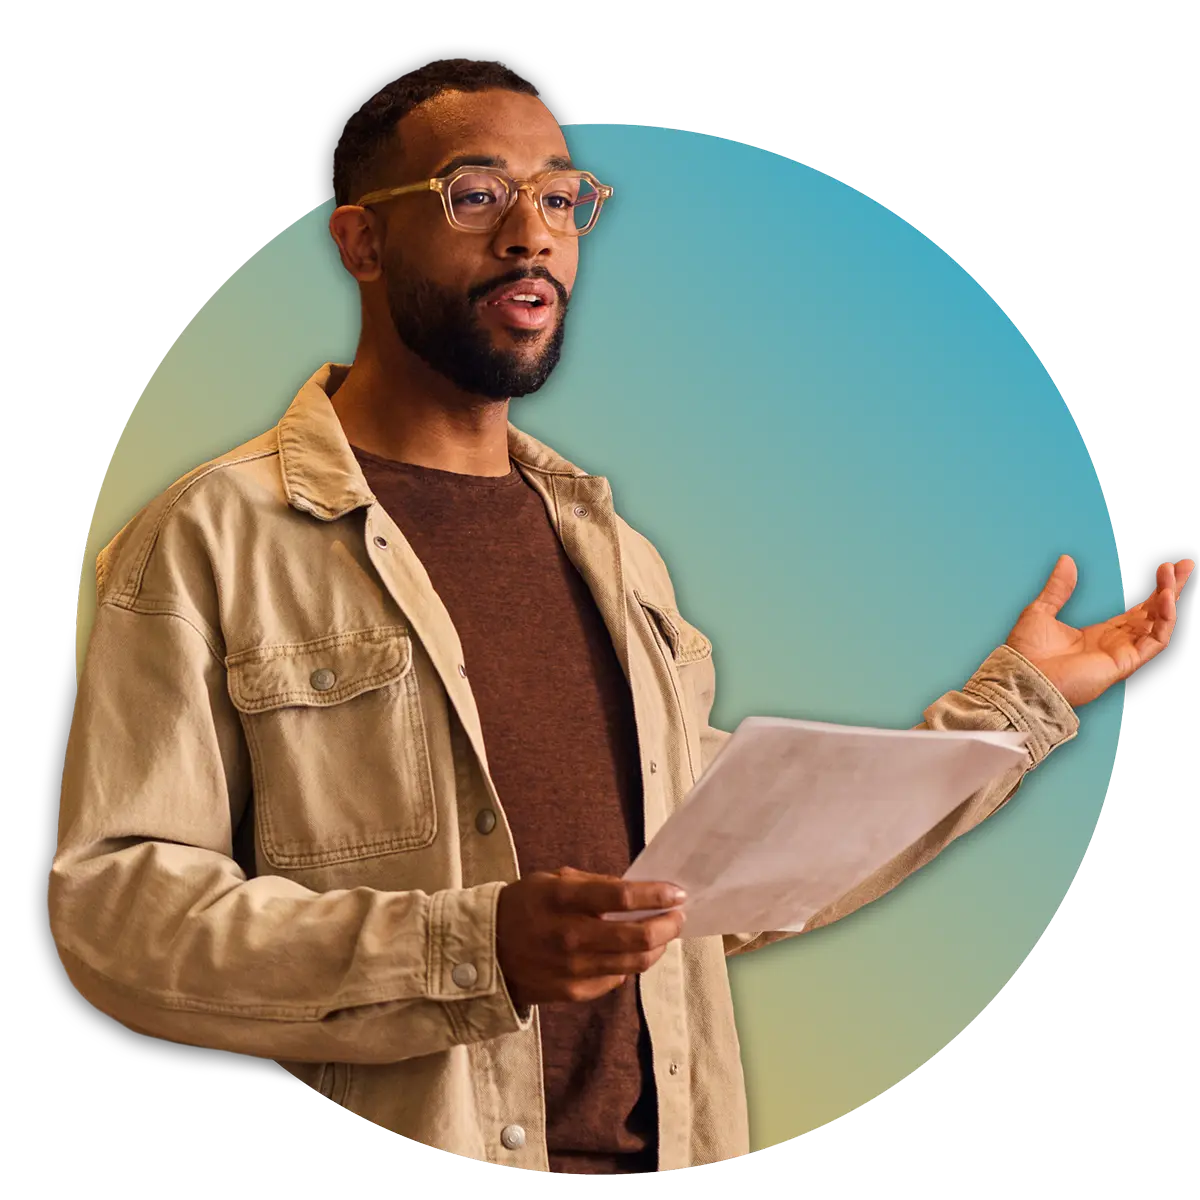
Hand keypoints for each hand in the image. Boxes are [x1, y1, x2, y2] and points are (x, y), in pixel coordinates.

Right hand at [495, 867, 685, 1009]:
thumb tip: (638, 891)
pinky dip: (630, 964)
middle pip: (637, 937)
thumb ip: (595, 884)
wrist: (486, 951)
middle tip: (678, 915)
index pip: (622, 897)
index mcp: (563, 900)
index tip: (677, 892)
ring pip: (635, 963)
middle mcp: (571, 937)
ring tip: (663, 934)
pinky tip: (631, 952)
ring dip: (657, 947)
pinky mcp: (575, 992)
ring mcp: (574, 969)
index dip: (656, 894)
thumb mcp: (553, 881)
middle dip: (668, 925)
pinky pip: (616, 979)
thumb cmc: (524, 907)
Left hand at [1005, 555, 1193, 708]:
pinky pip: (1155, 640)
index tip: (1166, 568)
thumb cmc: (1027, 656)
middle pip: (1154, 614)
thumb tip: (1066, 561)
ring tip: (1174, 574)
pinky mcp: (1125, 663)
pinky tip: (1167, 599)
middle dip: (1172, 589)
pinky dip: (1165, 619)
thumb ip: (1058, 587)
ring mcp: (1122, 654)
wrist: (1022, 679)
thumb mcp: (1041, 611)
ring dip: (1170, 598)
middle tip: (1186, 566)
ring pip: (1159, 624)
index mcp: (1099, 634)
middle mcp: (1116, 644)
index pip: (1137, 610)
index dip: (1153, 590)